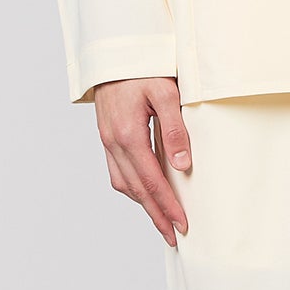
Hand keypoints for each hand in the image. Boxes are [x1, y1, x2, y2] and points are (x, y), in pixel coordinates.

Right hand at [93, 76, 190, 244]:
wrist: (113, 52)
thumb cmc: (143, 68)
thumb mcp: (167, 93)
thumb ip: (175, 129)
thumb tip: (183, 165)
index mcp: (128, 135)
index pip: (152, 181)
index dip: (168, 206)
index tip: (183, 225)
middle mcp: (113, 142)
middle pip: (137, 190)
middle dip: (156, 216)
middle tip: (174, 237)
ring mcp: (107, 141)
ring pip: (123, 184)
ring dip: (143, 205)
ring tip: (162, 220)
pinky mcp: (106, 136)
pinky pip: (117, 171)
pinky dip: (132, 188)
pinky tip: (145, 193)